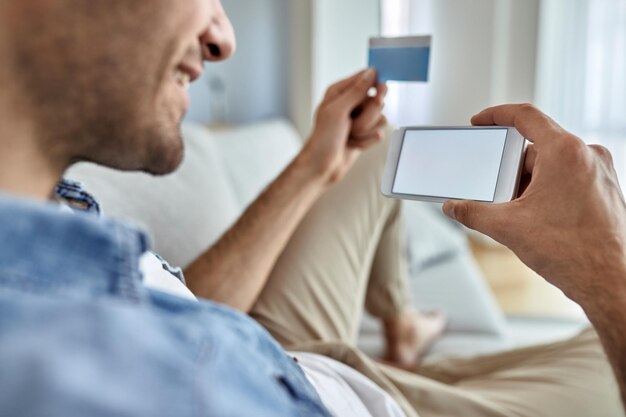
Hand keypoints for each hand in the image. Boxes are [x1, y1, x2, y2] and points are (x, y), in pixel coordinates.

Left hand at [299, 68, 387, 184]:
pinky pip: (378, 133)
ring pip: (380, 118)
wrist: (322, 166)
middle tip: (352, 123)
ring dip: (365, 130)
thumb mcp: (338, 110)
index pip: (366, 78)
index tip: (378, 94)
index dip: (375, 86)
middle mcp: (350, 103)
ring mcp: (359, 119)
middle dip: (367, 116)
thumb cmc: (324, 138)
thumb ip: (356, 91)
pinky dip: (366, 141)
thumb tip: (371, 72)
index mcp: (340, 92)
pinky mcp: (365, 133)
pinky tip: (353, 144)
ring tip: (349, 135)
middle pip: (377, 100)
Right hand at [442, 104, 625, 304]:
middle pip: (536, 148)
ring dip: (530, 185)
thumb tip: (453, 208)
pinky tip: (540, 219)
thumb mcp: (507, 227)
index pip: (525, 116)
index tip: (480, 122)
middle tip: (499, 196)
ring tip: (523, 216)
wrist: (611, 282)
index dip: (496, 115)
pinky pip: (568, 179)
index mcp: (565, 152)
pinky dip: (548, 192)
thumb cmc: (573, 252)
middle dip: (511, 171)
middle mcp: (587, 155)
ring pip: (552, 166)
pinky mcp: (605, 189)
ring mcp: (600, 172)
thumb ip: (472, 213)